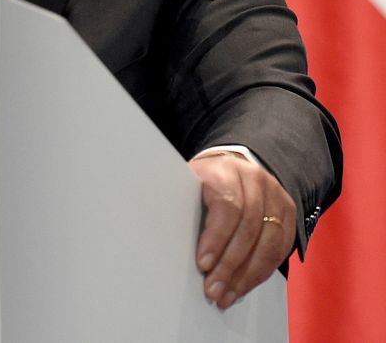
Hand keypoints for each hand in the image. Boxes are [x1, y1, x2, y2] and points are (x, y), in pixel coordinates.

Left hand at [188, 153, 294, 309]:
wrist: (233, 166)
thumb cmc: (203, 182)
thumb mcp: (189, 185)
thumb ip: (186, 209)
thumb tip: (172, 248)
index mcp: (226, 170)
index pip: (227, 206)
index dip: (216, 238)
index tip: (202, 264)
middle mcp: (256, 181)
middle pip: (249, 229)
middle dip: (230, 266)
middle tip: (214, 290)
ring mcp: (277, 197)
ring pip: (268, 243)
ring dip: (246, 276)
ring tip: (227, 295)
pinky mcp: (289, 214)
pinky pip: (279, 250)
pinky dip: (261, 272)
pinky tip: (243, 286)